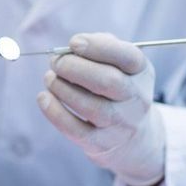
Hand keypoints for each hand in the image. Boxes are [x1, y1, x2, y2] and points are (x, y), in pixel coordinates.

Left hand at [36, 32, 165, 185]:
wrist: (133, 137)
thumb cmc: (117, 89)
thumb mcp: (120, 65)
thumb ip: (101, 47)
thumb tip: (72, 48)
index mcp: (141, 72)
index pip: (128, 56)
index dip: (98, 47)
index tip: (74, 43)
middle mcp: (136, 99)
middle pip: (108, 82)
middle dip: (74, 67)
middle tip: (55, 62)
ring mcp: (120, 124)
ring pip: (90, 106)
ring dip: (62, 88)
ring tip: (50, 78)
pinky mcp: (101, 143)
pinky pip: (75, 129)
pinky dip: (54, 112)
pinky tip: (44, 98)